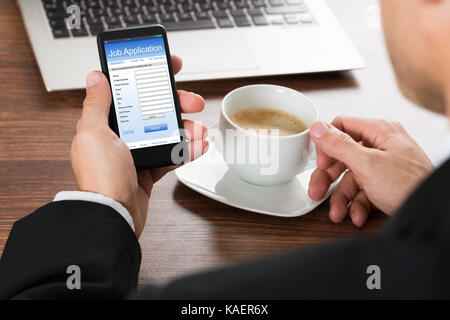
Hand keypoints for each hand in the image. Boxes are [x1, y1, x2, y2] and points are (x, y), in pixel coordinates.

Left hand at [71, 56, 207, 237]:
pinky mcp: (148, 170)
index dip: (151, 77)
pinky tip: (199, 146)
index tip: (171, 67)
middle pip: (155, 111)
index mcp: (106, 124)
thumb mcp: (94, 133)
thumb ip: (96, 104)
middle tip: (194, 102)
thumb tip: (96, 77)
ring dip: (187, 128)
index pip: (130, 92)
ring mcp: (136, 153)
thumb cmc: (101, 177)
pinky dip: (187, 150)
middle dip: (178, 104)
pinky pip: (172, 155)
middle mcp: (121, 137)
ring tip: (200, 129)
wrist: (113, 215)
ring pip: (168, 132)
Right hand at [308, 117, 433, 226]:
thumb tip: (317, 127)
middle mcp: (381, 146)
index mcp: (379, 132)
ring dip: (341, 198)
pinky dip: (357, 205)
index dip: (327, 145)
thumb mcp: (367, 164)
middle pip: (342, 156)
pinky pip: (363, 192)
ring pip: (350, 178)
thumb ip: (339, 145)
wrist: (430, 214)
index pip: (342, 127)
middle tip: (316, 191)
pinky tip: (358, 216)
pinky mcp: (385, 186)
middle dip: (328, 178)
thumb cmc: (409, 186)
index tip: (320, 163)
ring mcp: (383, 167)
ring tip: (337, 213)